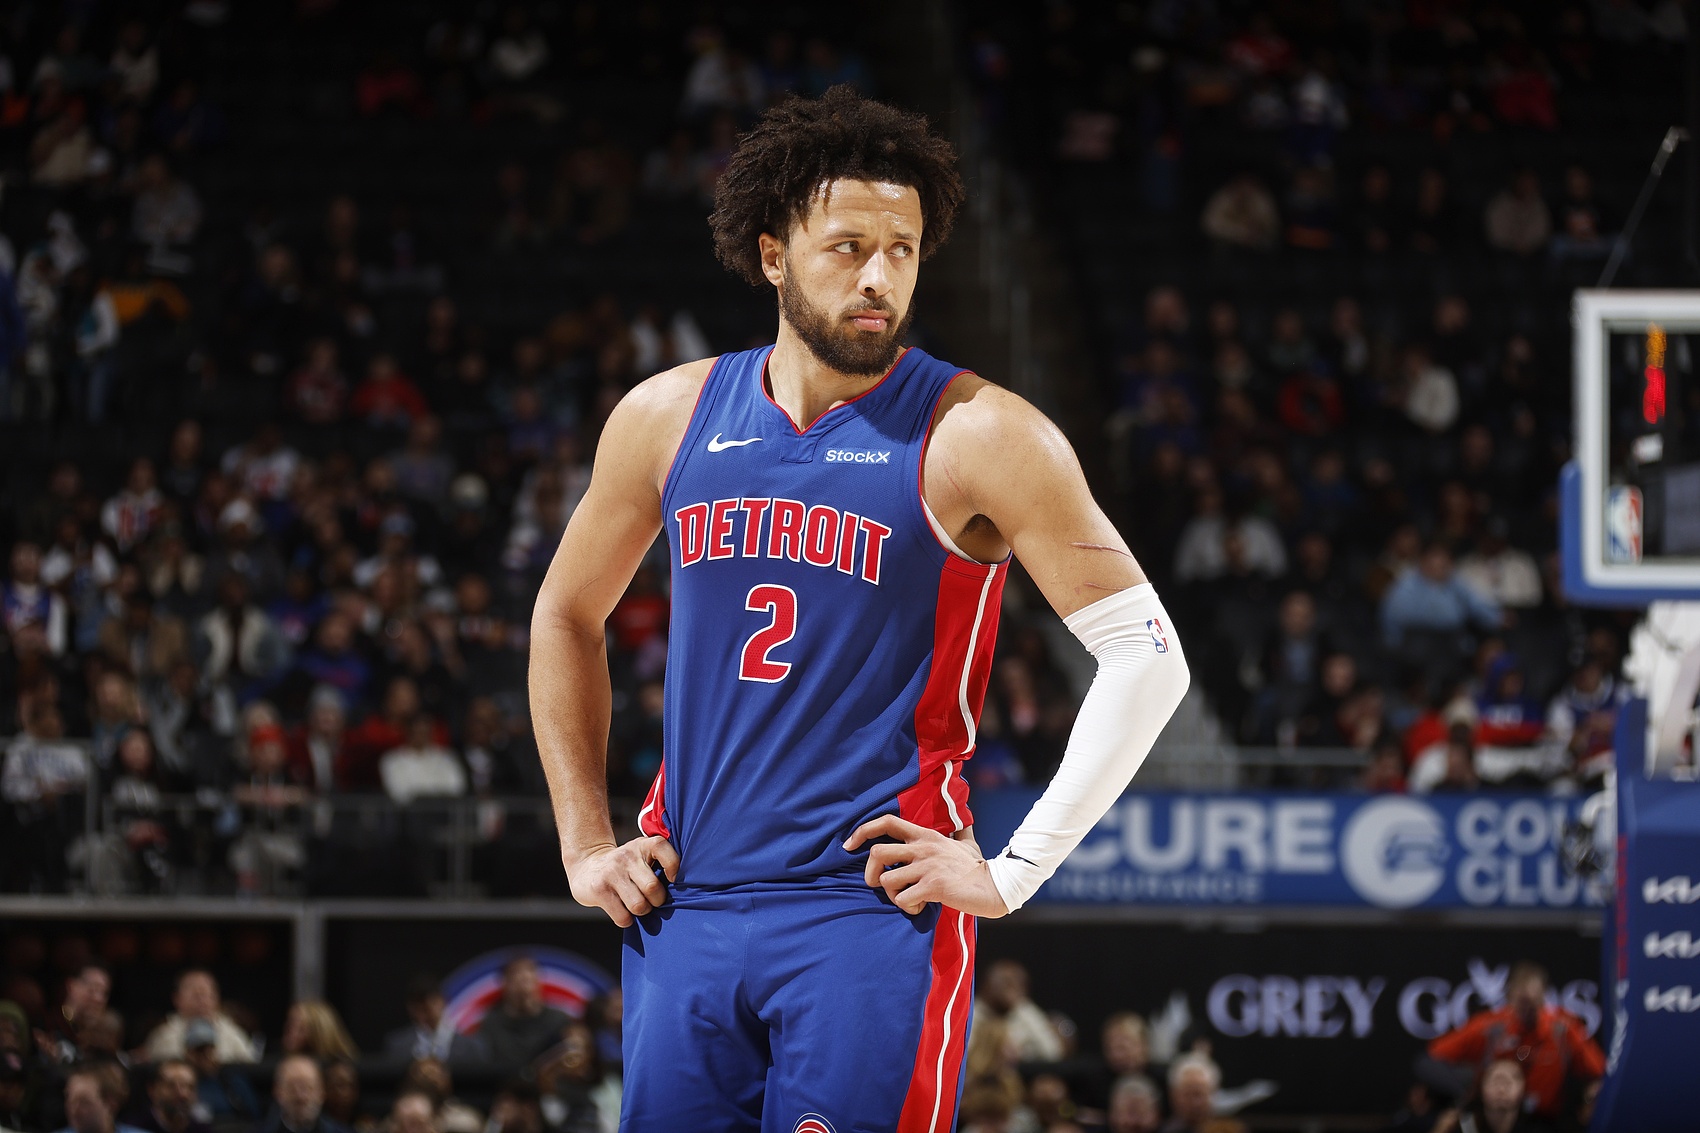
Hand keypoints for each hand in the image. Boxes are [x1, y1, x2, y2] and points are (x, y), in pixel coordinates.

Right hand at [564, 835, 679, 926]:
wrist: (586, 866)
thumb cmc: (624, 867)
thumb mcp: (640, 856)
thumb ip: (659, 863)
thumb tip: (683, 890)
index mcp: (641, 845)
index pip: (662, 848)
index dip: (673, 866)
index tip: (671, 879)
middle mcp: (626, 856)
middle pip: (652, 888)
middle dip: (657, 900)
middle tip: (652, 900)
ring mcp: (611, 873)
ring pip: (639, 905)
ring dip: (642, 911)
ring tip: (637, 905)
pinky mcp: (599, 890)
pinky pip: (623, 917)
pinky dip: (627, 920)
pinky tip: (622, 910)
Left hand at [844, 815, 1008, 917]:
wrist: (994, 886)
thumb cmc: (976, 867)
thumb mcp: (964, 843)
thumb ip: (958, 831)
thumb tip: (963, 819)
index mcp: (926, 835)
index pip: (887, 821)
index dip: (862, 831)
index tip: (848, 845)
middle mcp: (923, 848)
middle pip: (877, 854)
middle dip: (869, 874)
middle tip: (876, 885)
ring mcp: (927, 867)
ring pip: (887, 881)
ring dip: (892, 896)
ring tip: (908, 900)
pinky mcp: (932, 886)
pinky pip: (903, 900)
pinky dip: (907, 908)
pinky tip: (920, 908)